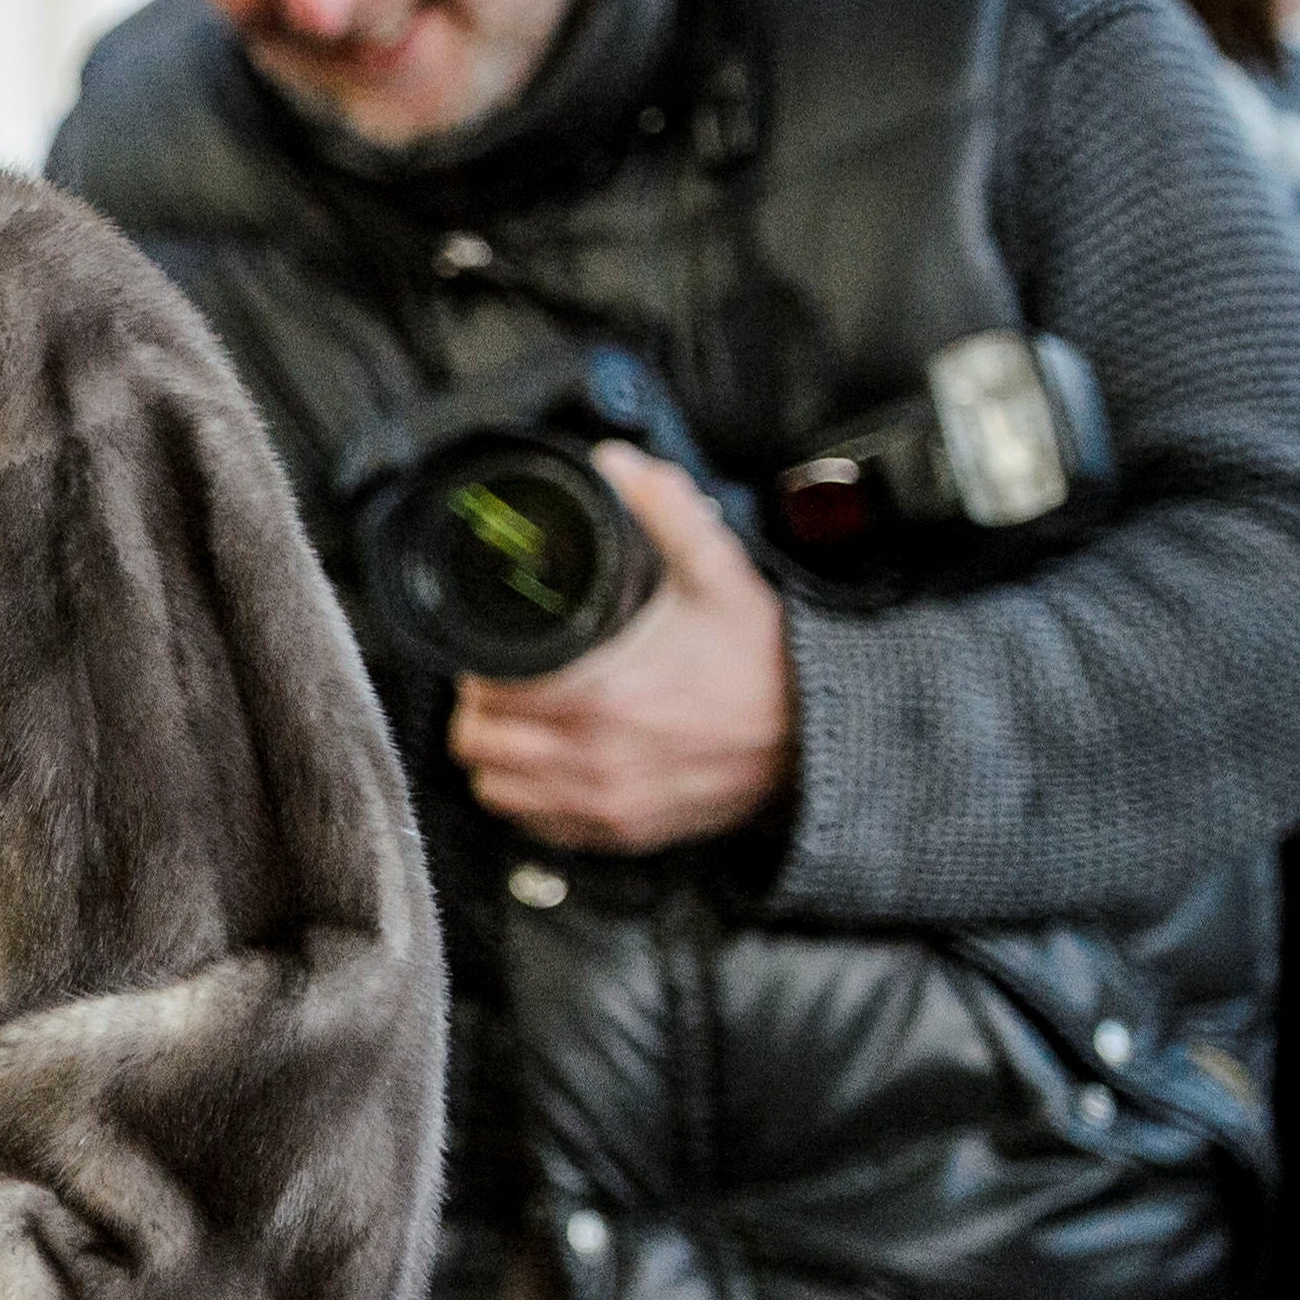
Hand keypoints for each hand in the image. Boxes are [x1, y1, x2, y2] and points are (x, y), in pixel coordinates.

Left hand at [450, 445, 795, 855]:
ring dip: (495, 756)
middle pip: (478, 743)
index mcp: (602, 694)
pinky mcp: (622, 833)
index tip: (492, 653)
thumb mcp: (721, 574)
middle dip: (478, 709)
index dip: (479, 668)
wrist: (822, 738)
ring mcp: (606, 803)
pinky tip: (544, 769)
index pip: (490, 692)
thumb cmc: (766, 663)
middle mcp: (595, 757)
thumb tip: (619, 466)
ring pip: (496, 790)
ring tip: (514, 725)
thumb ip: (666, 513)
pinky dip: (528, 800)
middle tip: (499, 685)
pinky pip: (537, 828)